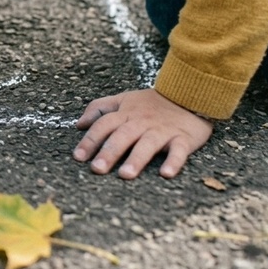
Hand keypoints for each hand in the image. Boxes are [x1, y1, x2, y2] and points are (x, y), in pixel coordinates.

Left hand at [73, 89, 212, 179]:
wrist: (189, 93)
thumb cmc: (152, 102)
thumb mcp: (123, 99)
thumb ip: (99, 108)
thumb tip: (79, 125)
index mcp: (126, 113)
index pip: (103, 125)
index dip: (90, 140)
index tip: (78, 157)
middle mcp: (141, 122)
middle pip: (123, 136)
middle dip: (109, 152)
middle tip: (97, 169)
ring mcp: (162, 130)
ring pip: (148, 144)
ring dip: (136, 159)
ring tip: (125, 175)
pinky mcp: (183, 138)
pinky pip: (179, 150)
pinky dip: (174, 161)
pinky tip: (166, 174)